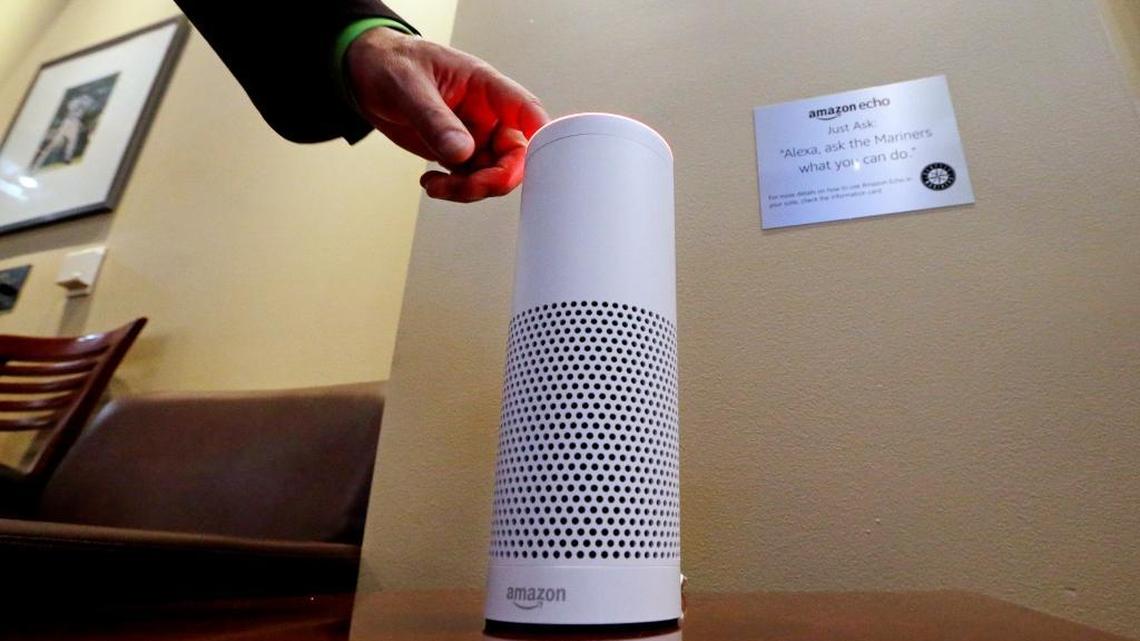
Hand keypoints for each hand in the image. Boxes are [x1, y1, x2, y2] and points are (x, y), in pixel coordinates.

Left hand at [345, 27, 548, 201]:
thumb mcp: (408, 86)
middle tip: (466, 186)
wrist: (364, 76)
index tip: (539, 162)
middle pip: (515, 154)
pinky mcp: (458, 153)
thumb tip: (462, 153)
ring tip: (435, 186)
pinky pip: (471, 180)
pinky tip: (430, 181)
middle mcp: (486, 114)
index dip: (540, 138)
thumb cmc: (390, 64)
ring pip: (493, 174)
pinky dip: (454, 190)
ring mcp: (474, 136)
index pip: (525, 111)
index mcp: (484, 87)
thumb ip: (435, 120)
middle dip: (496, 178)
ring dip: (470, 189)